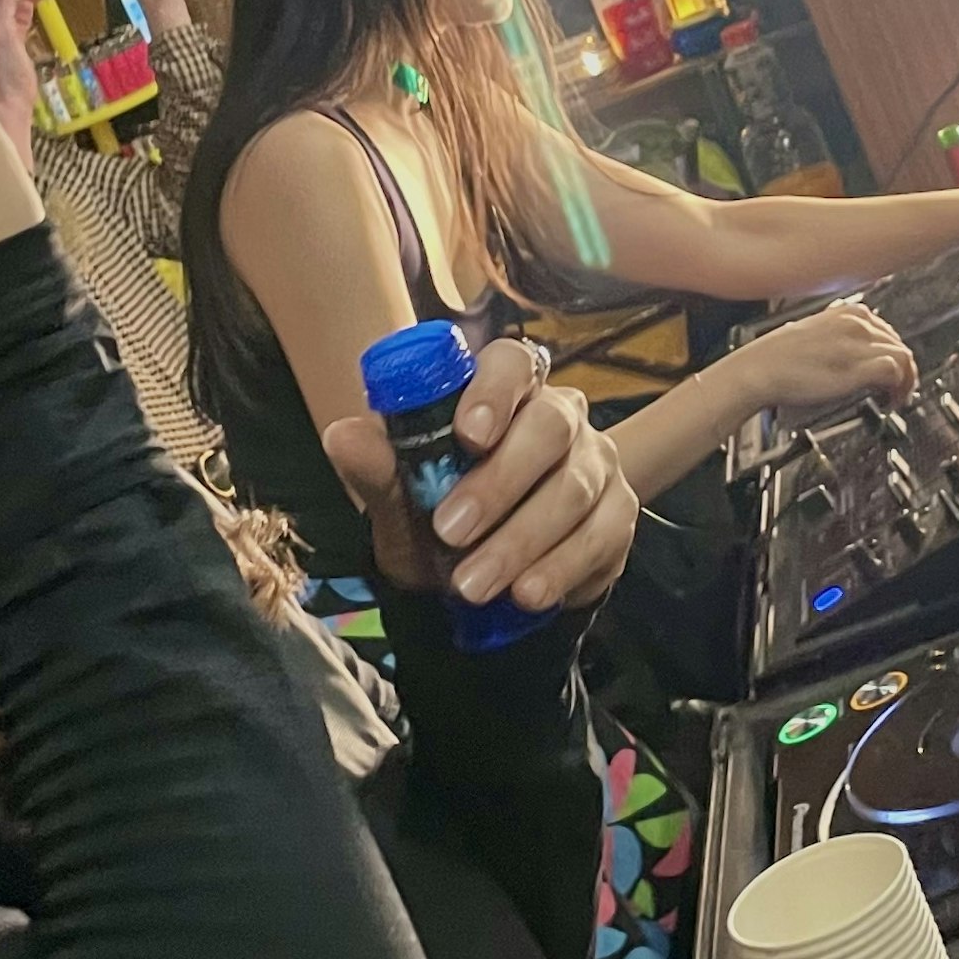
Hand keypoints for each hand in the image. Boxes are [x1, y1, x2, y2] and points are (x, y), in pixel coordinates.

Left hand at [321, 336, 638, 611]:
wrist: (481, 587)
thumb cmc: (440, 524)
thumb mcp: (400, 503)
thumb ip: (379, 470)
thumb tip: (341, 436)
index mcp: (504, 395)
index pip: (512, 364)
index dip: (495, 392)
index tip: (468, 435)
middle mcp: (560, 419)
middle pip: (549, 428)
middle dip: (499, 482)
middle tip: (451, 531)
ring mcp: (596, 465)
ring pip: (573, 489)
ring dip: (519, 541)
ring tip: (473, 584)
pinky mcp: (617, 516)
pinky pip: (600, 536)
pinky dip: (560, 568)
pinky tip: (526, 594)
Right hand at [737, 303, 916, 415]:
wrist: (757, 370)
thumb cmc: (778, 359)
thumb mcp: (813, 335)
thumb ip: (837, 338)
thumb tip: (853, 353)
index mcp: (847, 312)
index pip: (888, 332)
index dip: (892, 356)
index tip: (890, 373)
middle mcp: (857, 323)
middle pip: (898, 345)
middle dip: (902, 370)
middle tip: (894, 391)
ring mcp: (858, 344)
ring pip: (903, 357)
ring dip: (905, 380)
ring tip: (893, 398)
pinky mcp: (856, 368)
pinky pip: (894, 371)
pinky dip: (899, 387)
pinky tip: (889, 400)